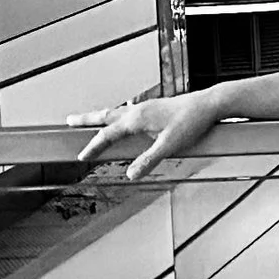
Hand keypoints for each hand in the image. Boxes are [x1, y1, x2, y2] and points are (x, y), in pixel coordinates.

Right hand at [76, 90, 224, 180]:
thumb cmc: (192, 121)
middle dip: (86, 119)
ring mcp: (146, 108)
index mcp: (138, 119)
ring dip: (101, 116)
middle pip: (106, 116)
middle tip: (69, 121)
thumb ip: (149, 160)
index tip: (81, 155)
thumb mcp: (170, 145)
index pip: (108, 134)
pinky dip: (117, 116)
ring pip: (117, 113)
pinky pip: (128, 112)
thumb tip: (131, 174)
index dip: (93, 146)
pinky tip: (122, 120)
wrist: (209, 104)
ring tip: (90, 119)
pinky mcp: (155, 108)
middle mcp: (139, 111)